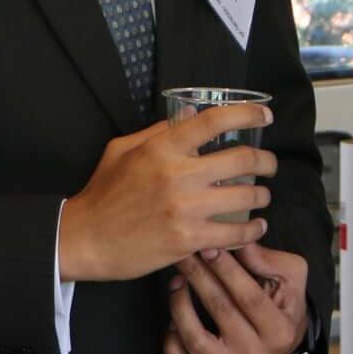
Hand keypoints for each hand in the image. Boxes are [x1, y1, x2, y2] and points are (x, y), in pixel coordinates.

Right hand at [62, 103, 276, 281]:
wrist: (83, 239)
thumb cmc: (103, 193)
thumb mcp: (121, 150)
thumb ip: (158, 131)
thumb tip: (192, 113)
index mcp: (162, 148)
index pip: (215, 121)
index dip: (248, 114)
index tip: (266, 116)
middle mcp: (178, 174)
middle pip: (243, 159)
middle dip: (266, 161)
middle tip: (269, 166)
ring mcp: (185, 209)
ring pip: (246, 196)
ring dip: (262, 196)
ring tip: (261, 196)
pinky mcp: (188, 240)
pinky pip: (235, 233)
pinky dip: (252, 230)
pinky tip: (255, 228)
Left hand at [162, 245, 308, 353]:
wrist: (283, 344)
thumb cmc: (284, 304)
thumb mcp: (290, 276)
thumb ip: (266, 260)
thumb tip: (238, 243)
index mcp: (279, 330)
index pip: (249, 296)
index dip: (226, 270)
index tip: (208, 246)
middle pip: (220, 311)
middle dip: (199, 277)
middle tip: (185, 255)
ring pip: (195, 340)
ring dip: (180, 307)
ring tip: (177, 282)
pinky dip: (171, 346)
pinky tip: (172, 323)